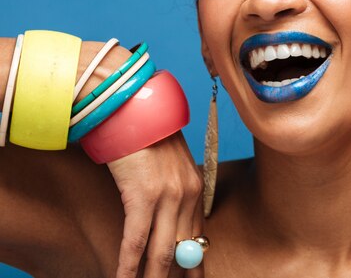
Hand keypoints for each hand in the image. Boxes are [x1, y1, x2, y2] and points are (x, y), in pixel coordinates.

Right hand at [107, 131, 203, 277]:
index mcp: (195, 189)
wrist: (130, 111)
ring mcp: (167, 196)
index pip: (198, 237)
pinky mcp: (142, 196)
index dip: (194, 266)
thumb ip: (173, 195)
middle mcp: (187, 195)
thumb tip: (168, 226)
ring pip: (162, 252)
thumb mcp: (168, 167)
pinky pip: (135, 241)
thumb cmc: (145, 138)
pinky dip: (129, 266)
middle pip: (184, 251)